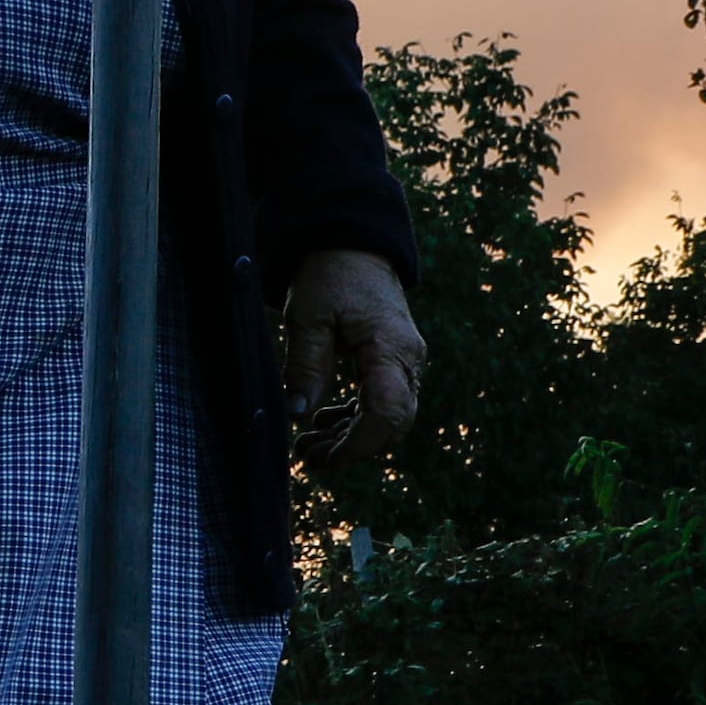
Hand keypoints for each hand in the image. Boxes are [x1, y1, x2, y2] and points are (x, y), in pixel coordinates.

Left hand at [281, 249, 424, 472]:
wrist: (353, 246)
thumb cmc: (330, 274)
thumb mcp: (307, 316)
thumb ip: (305, 365)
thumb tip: (298, 414)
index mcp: (391, 348)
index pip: (387, 412)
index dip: (358, 444)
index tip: (325, 458)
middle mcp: (407, 361)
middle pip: (393, 424)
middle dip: (351, 448)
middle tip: (306, 453)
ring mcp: (405, 363)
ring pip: (388, 419)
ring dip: (350, 437)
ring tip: (306, 443)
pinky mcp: (393, 364)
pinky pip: (382, 404)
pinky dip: (354, 420)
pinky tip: (322, 421)